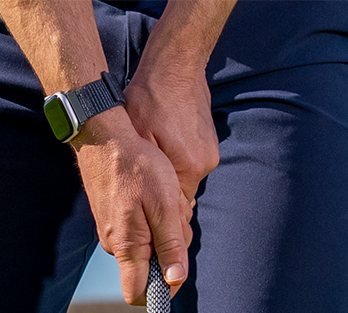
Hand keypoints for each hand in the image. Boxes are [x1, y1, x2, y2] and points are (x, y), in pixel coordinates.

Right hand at [71, 107, 189, 304]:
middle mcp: (115, 246)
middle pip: (150, 266)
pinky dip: (153, 215)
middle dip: (170, 248)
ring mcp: (112, 232)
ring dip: (164, 227)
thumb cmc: (137, 167)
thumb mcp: (164, 205)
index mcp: (128, 247)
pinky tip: (153, 191)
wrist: (105, 139)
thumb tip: (175, 280)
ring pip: (148, 244)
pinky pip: (140, 228)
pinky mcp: (112, 219)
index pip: (137, 294)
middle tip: (176, 215)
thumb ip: (170, 245)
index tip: (175, 276)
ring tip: (163, 196)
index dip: (160, 293)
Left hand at [124, 63, 218, 207]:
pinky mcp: (209, 141)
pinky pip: (189, 162)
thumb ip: (146, 174)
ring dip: (167, 175)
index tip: (141, 207)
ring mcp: (210, 152)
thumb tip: (147, 202)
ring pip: (184, 178)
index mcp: (188, 168)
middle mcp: (205, 163)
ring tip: (149, 160)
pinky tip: (161, 147)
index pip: (175, 209)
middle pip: (181, 194)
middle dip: (162, 193)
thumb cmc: (149, 100)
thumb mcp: (137, 139)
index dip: (157, 210)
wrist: (175, 66)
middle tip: (139, 182)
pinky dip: (175, 161)